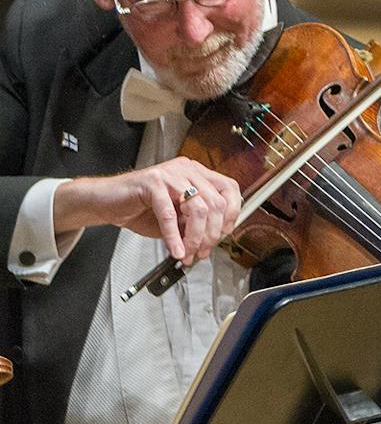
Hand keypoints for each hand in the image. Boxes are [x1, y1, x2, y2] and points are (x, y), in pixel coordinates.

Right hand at [54, 158, 244, 265]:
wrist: (106, 201)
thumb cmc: (140, 208)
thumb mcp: (175, 218)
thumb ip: (192, 224)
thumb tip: (209, 242)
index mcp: (197, 174)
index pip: (229, 189)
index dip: (231, 214)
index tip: (223, 235)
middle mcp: (187, 170)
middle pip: (215, 203)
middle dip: (211, 233)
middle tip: (201, 252)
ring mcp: (171, 175)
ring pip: (197, 208)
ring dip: (194, 237)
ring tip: (187, 253)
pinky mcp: (152, 184)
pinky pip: (169, 214)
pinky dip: (174, 236)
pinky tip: (174, 249)